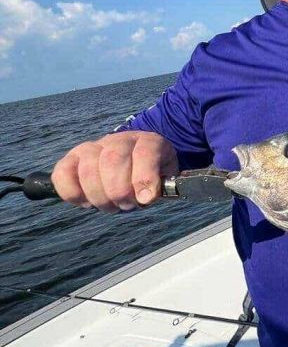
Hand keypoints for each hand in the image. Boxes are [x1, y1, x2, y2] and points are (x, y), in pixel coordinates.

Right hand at [52, 131, 177, 213]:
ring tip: (111, 206)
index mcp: (148, 141)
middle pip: (113, 161)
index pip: (145, 153)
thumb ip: (165, 185)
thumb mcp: (166, 177)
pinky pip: (62, 173)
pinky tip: (87, 202)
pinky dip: (72, 193)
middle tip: (127, 205)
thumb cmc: (150, 174)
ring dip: (99, 197)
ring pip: (88, 169)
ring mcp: (93, 147)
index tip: (146, 199)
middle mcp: (119, 140)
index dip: (144, 177)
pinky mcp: (72, 158)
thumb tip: (150, 196)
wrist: (132, 160)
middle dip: (119, 192)